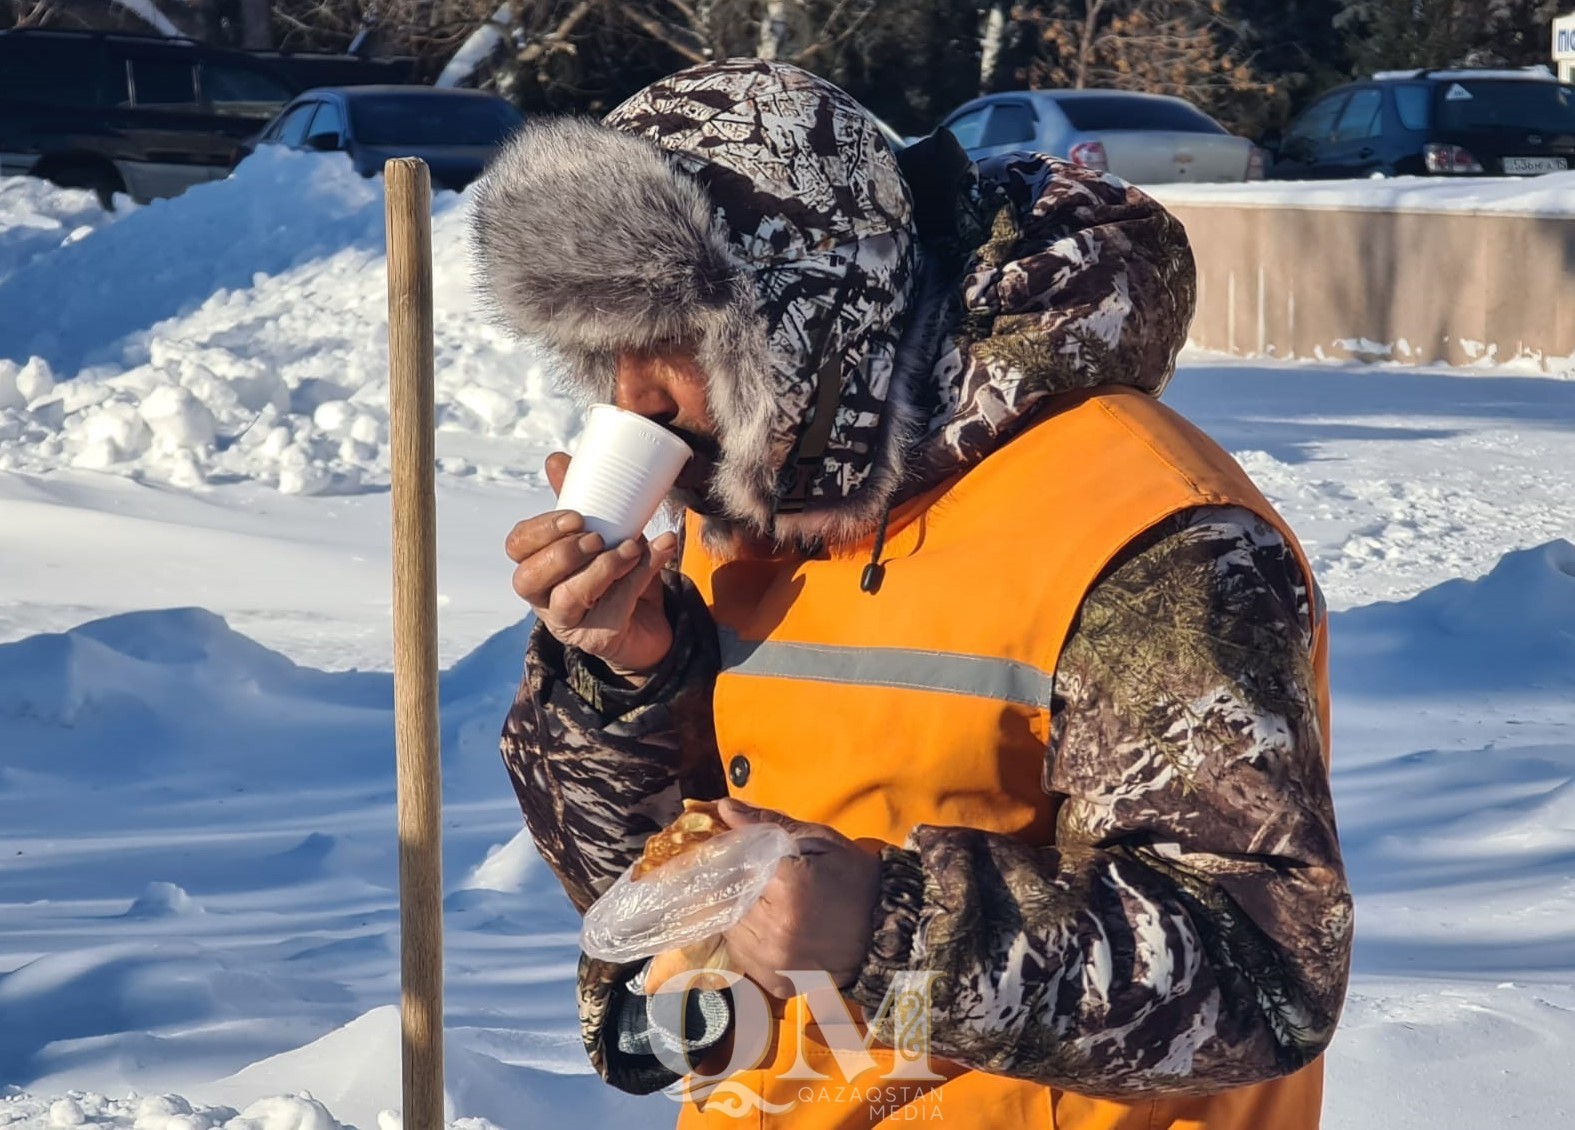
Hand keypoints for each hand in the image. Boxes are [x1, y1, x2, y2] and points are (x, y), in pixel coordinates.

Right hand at [504, 452, 678, 675]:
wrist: (653, 622)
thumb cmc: (620, 573)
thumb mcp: (604, 533)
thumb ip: (584, 501)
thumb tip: (555, 459)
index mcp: (539, 566)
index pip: (517, 547)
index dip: (540, 530)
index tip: (576, 516)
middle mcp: (544, 598)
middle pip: (526, 578)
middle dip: (562, 552)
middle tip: (597, 537)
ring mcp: (569, 623)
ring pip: (566, 597)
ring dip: (601, 567)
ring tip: (631, 548)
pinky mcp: (598, 639)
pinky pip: (613, 609)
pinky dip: (638, 578)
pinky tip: (659, 553)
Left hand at [716, 798, 881, 998]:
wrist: (888, 931)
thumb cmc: (855, 879)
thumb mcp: (818, 841)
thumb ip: (767, 824)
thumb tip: (725, 808)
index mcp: (786, 886)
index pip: (731, 865)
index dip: (730, 856)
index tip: (738, 852)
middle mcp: (774, 928)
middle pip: (726, 899)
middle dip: (734, 885)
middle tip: (758, 878)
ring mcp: (774, 961)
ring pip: (729, 929)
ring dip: (738, 913)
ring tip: (768, 903)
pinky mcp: (776, 982)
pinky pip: (742, 956)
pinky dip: (748, 940)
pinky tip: (771, 927)